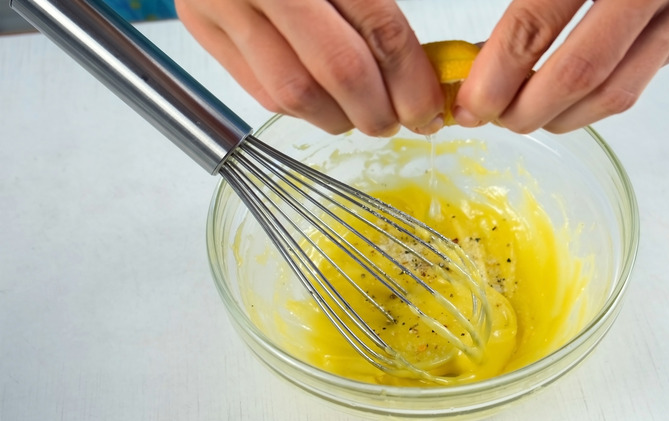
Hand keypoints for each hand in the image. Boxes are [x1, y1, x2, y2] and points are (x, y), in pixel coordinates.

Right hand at [174, 0, 444, 135]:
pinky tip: (325, 103)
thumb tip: (418, 69)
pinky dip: (301, 108)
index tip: (428, 108)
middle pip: (338, 70)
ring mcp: (223, 4)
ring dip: (340, 118)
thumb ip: (376, 3)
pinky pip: (261, 92)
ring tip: (363, 115)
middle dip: (378, 110)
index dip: (412, 79)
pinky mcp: (201, 27)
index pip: (379, 28)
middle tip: (400, 120)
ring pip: (295, 94)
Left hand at [455, 0, 668, 132]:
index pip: (535, 24)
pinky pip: (641, 80)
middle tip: (494, 117)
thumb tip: (477, 65)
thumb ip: (523, 6)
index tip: (470, 105)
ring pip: (616, 93)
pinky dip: (596, 100)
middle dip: (526, 110)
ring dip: (561, 117)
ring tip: (525, 113)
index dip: (496, 75)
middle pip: (580, 74)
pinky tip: (567, 95)